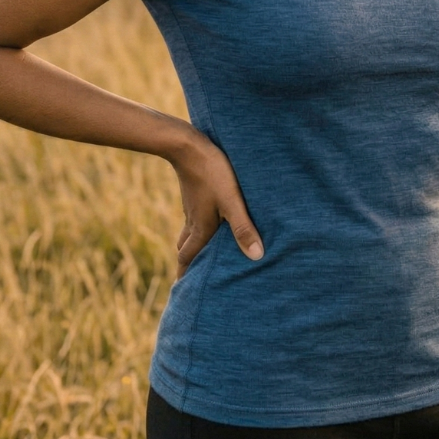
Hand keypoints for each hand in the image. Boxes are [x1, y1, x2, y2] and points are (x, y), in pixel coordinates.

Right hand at [169, 127, 263, 279]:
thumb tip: (256, 257)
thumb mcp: (232, 201)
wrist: (188, 145)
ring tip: (199, 253)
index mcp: (200, 228)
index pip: (187, 259)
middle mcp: (193, 220)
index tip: (182, 293)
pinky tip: (208, 219)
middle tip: (191, 278)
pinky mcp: (194, 192)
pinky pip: (193, 216)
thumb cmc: (213, 173)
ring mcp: (192, 206)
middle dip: (187, 264)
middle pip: (185, 248)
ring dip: (191, 245)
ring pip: (188, 232)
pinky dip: (197, 227)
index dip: (185, 276)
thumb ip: (243, 228)